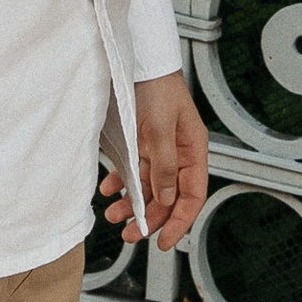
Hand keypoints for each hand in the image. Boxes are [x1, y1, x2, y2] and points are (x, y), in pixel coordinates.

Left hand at [102, 72, 210, 250]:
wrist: (137, 60)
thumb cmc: (156, 87)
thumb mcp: (160, 128)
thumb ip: (164, 166)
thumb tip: (165, 200)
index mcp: (193, 150)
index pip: (192, 196)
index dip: (179, 222)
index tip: (163, 242)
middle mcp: (178, 153)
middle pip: (168, 197)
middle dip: (150, 218)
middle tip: (129, 235)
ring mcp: (159, 149)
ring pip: (149, 187)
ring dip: (132, 203)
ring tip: (113, 215)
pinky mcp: (141, 142)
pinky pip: (134, 170)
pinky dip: (121, 181)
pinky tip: (108, 188)